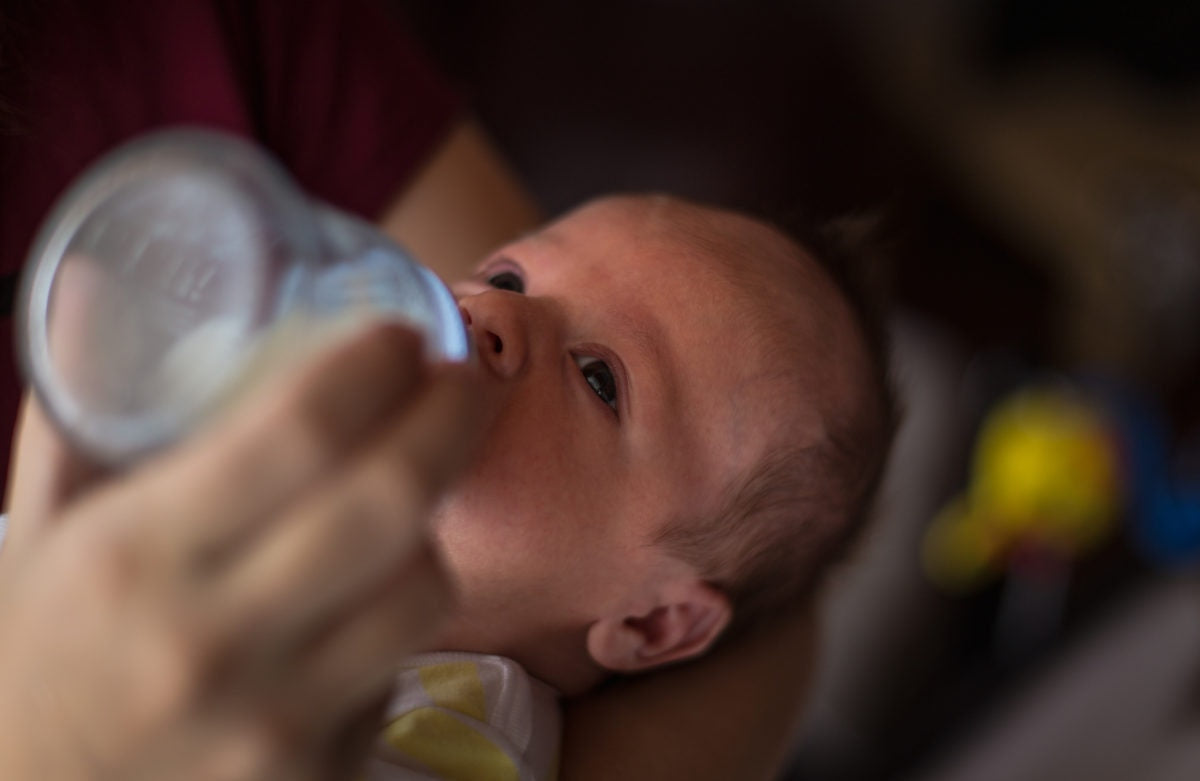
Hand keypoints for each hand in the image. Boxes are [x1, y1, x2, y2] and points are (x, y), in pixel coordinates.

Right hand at [0, 323, 479, 780]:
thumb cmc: (36, 656)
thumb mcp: (32, 535)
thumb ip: (77, 415)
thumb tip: (100, 287)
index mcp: (133, 555)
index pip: (297, 433)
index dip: (373, 367)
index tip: (404, 335)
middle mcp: (214, 639)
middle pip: (390, 500)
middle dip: (451, 418)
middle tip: (463, 382)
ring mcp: (278, 719)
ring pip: (424, 586)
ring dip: (433, 524)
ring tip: (411, 493)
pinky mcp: (321, 772)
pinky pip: (401, 665)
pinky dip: (398, 612)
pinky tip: (368, 592)